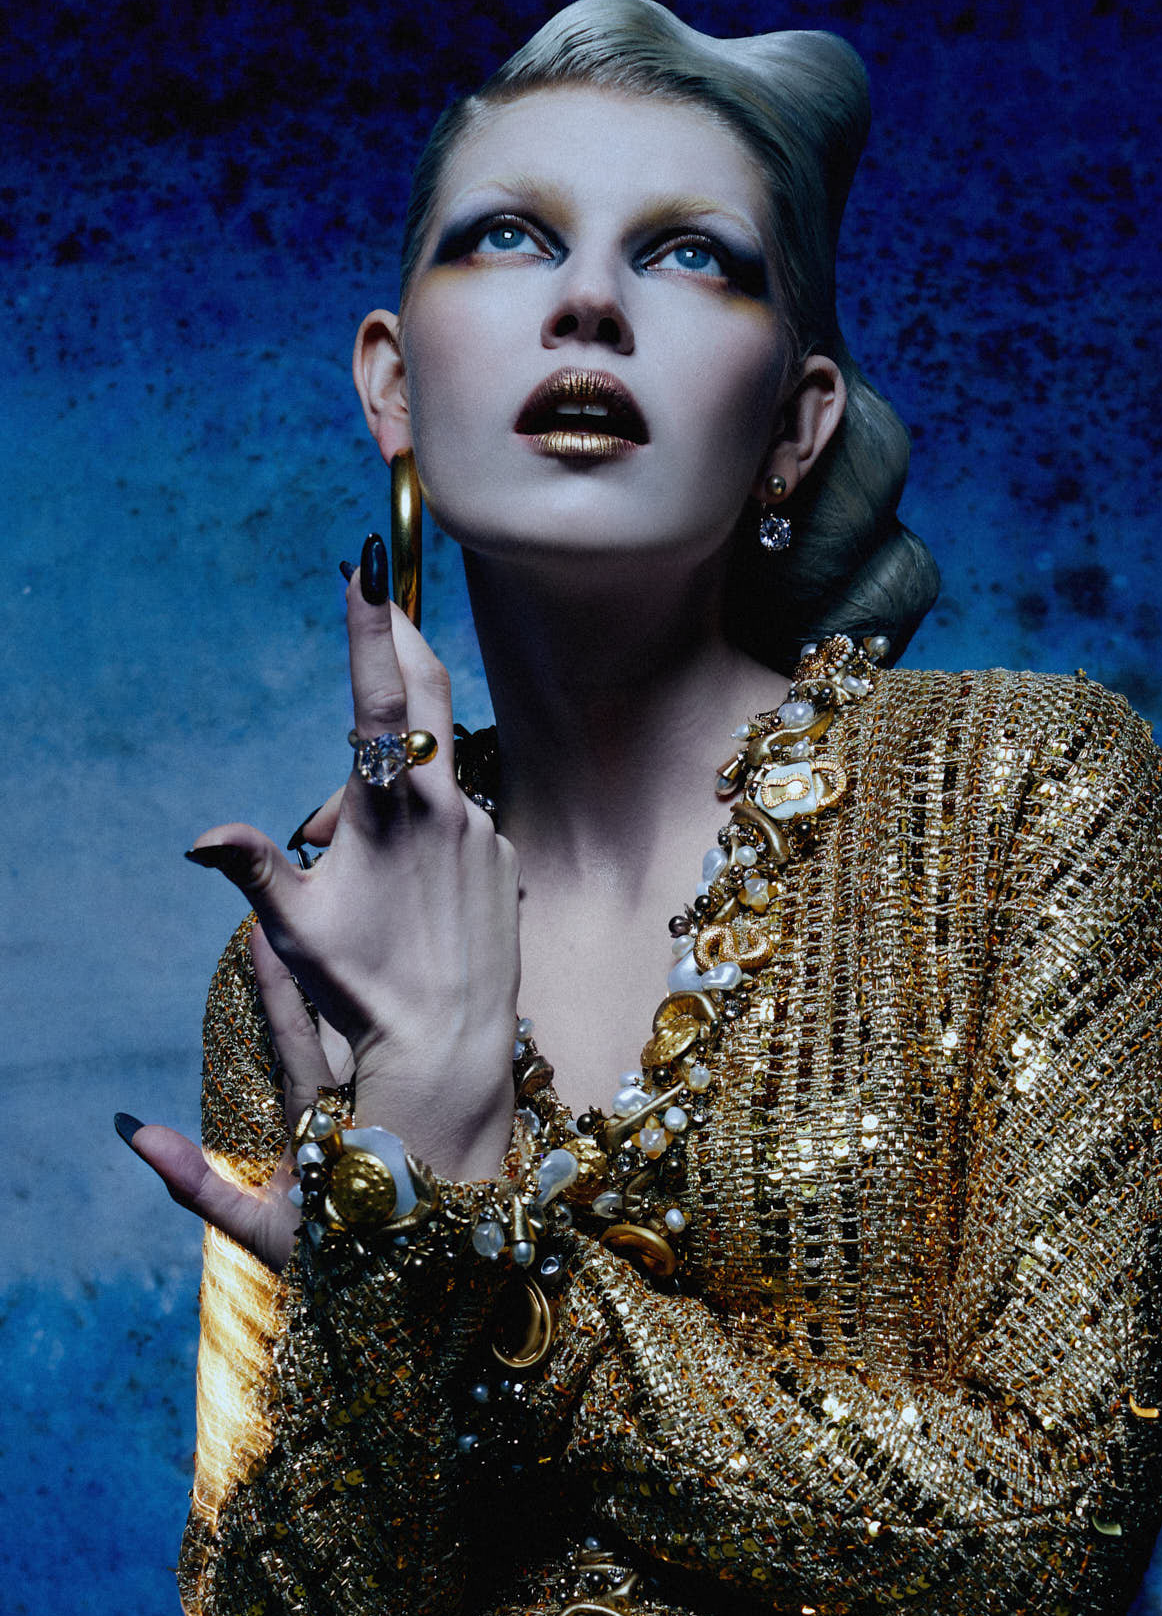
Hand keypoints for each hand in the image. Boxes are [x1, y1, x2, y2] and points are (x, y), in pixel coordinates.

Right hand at [127, 535, 521, 1266]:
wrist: (450, 1049)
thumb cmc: (362, 991)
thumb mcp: (295, 930)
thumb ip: (253, 868)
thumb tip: (201, 839)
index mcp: (389, 809)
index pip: (379, 696)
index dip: (370, 626)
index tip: (368, 566)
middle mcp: (449, 807)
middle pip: (429, 697)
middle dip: (402, 645)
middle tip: (385, 605)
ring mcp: (485, 831)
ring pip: (432, 778)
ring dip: (393, 787)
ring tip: (355, 855)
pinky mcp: (505, 859)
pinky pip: (461, 820)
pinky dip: (429, 828)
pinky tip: (410, 884)